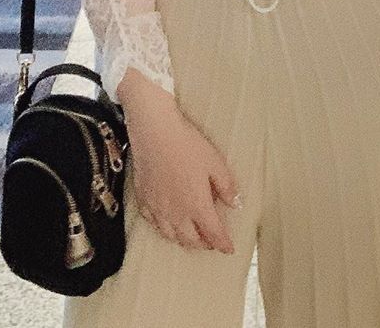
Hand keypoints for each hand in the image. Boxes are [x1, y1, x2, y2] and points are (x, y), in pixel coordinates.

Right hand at [118, 71, 239, 254]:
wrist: (154, 131)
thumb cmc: (185, 144)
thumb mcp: (215, 162)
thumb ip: (227, 186)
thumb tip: (235, 203)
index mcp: (197, 205)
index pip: (213, 234)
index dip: (223, 244)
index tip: (228, 248)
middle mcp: (176, 213)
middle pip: (191, 240)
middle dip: (203, 244)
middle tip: (211, 242)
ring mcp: (157, 208)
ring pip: (171, 236)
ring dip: (183, 240)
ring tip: (190, 238)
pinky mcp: (144, 199)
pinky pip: (153, 223)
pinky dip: (162, 229)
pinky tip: (165, 224)